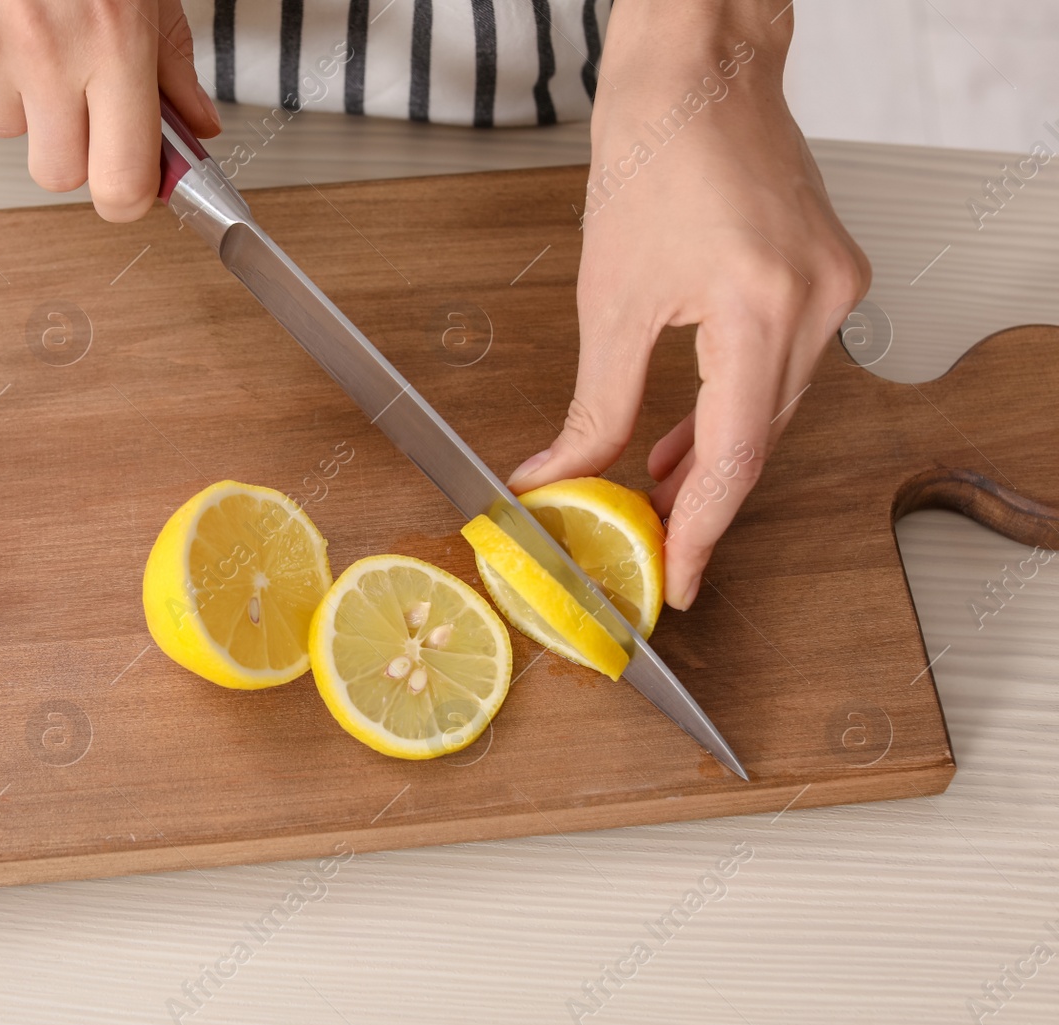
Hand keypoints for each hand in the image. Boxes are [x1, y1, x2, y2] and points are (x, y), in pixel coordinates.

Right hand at [0, 0, 220, 220]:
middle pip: (55, 175)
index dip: (127, 197)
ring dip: (23, 96)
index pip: (119, 184)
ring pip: (5, 125)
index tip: (134, 186)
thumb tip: (197, 132)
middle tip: (85, 103)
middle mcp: (48, 51)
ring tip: (38, 33)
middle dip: (72, 151)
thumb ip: (173, 68)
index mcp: (114, 45)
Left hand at [506, 0, 868, 609]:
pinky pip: (781, 368)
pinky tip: (688, 437)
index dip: (701, 528)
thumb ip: (594, 407)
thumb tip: (559, 477)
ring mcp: (833, 287)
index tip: (679, 580)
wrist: (696, 76)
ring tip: (656, 498)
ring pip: (771, 408)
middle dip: (698, 498)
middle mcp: (817, 301)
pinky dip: (732, 407)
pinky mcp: (827, 276)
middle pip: (757, 437)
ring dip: (712, 455)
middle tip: (648, 545)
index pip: (735, 452)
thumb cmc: (652, 157)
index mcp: (763, 306)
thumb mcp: (610, 300)